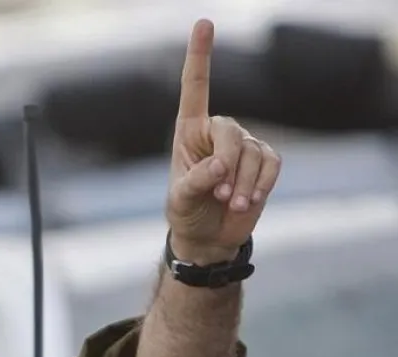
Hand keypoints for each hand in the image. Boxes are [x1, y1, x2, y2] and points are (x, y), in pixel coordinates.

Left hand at [166, 19, 281, 263]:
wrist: (208, 237)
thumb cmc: (186, 212)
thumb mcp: (181, 199)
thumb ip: (196, 180)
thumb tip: (222, 164)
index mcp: (189, 131)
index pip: (195, 89)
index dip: (200, 56)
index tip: (204, 23)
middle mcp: (218, 132)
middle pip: (231, 132)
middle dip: (227, 164)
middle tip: (218, 194)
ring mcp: (244, 145)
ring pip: (253, 154)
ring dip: (242, 184)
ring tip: (228, 204)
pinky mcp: (264, 162)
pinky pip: (270, 165)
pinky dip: (260, 184)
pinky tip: (247, 201)